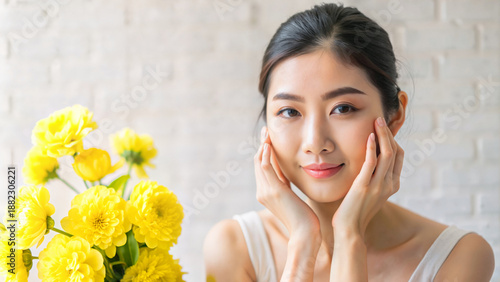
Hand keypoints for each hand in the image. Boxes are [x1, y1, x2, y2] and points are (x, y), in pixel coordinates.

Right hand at [254, 126, 320, 237]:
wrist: (305, 233)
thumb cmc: (303, 217)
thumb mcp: (291, 196)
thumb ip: (285, 183)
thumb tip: (286, 171)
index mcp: (265, 192)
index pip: (262, 167)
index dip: (264, 151)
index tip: (268, 138)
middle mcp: (262, 191)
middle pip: (258, 162)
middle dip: (262, 145)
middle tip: (266, 130)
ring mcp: (266, 191)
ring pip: (259, 162)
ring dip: (263, 146)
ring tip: (267, 133)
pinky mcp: (273, 190)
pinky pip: (265, 168)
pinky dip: (266, 155)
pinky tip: (269, 145)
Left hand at [332, 117, 403, 239]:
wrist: (350, 231)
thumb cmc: (356, 212)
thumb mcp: (370, 194)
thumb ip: (373, 180)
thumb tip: (369, 166)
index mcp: (392, 185)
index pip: (399, 157)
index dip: (392, 141)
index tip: (383, 129)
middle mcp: (389, 184)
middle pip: (395, 152)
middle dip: (388, 133)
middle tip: (379, 119)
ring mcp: (378, 185)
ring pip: (387, 154)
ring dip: (382, 135)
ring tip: (376, 121)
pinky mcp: (364, 186)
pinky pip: (372, 162)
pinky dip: (372, 147)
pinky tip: (369, 136)